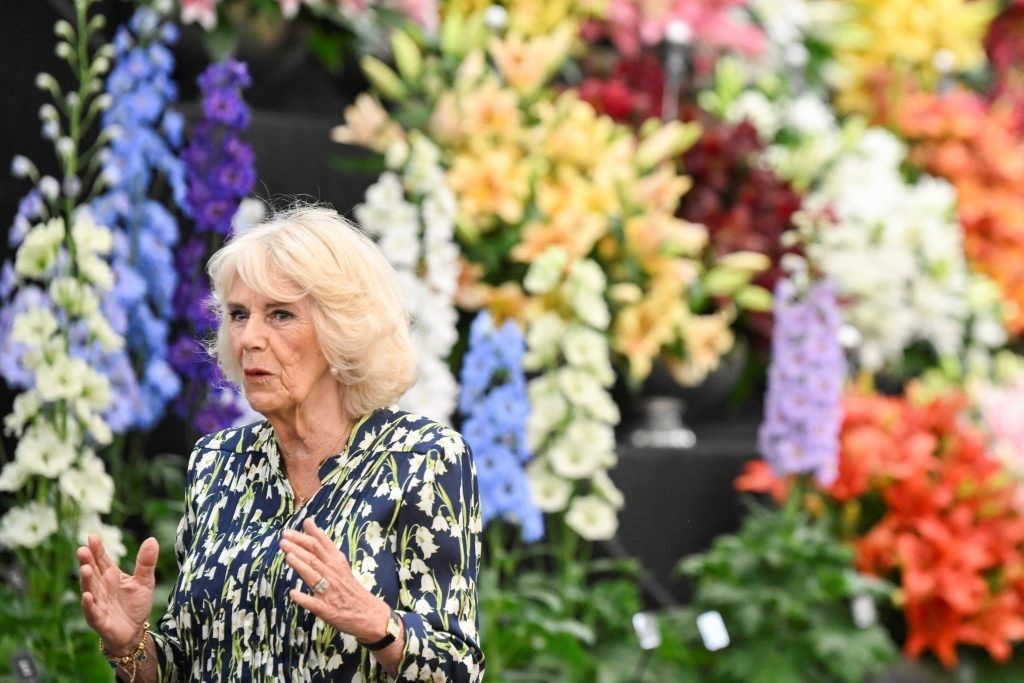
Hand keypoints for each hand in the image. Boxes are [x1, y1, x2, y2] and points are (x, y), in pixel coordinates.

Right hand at [78, 535, 158, 653]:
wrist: (134, 631)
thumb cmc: (135, 605)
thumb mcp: (145, 581)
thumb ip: (146, 562)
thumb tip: (152, 539)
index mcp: (111, 576)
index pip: (102, 560)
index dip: (97, 549)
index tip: (92, 536)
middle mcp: (101, 588)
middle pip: (92, 572)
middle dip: (87, 562)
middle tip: (82, 549)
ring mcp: (98, 603)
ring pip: (89, 589)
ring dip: (86, 580)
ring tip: (85, 568)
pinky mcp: (98, 619)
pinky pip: (92, 611)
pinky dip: (89, 604)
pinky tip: (87, 596)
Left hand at [280, 518, 391, 643]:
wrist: (368, 614)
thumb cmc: (350, 587)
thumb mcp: (339, 563)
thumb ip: (323, 545)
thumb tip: (308, 523)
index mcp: (337, 562)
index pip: (320, 545)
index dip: (305, 536)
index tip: (290, 530)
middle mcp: (333, 574)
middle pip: (315, 558)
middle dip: (299, 547)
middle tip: (283, 539)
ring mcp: (330, 592)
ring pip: (314, 576)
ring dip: (301, 566)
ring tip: (288, 556)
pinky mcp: (327, 610)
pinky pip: (315, 604)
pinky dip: (304, 598)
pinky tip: (293, 594)